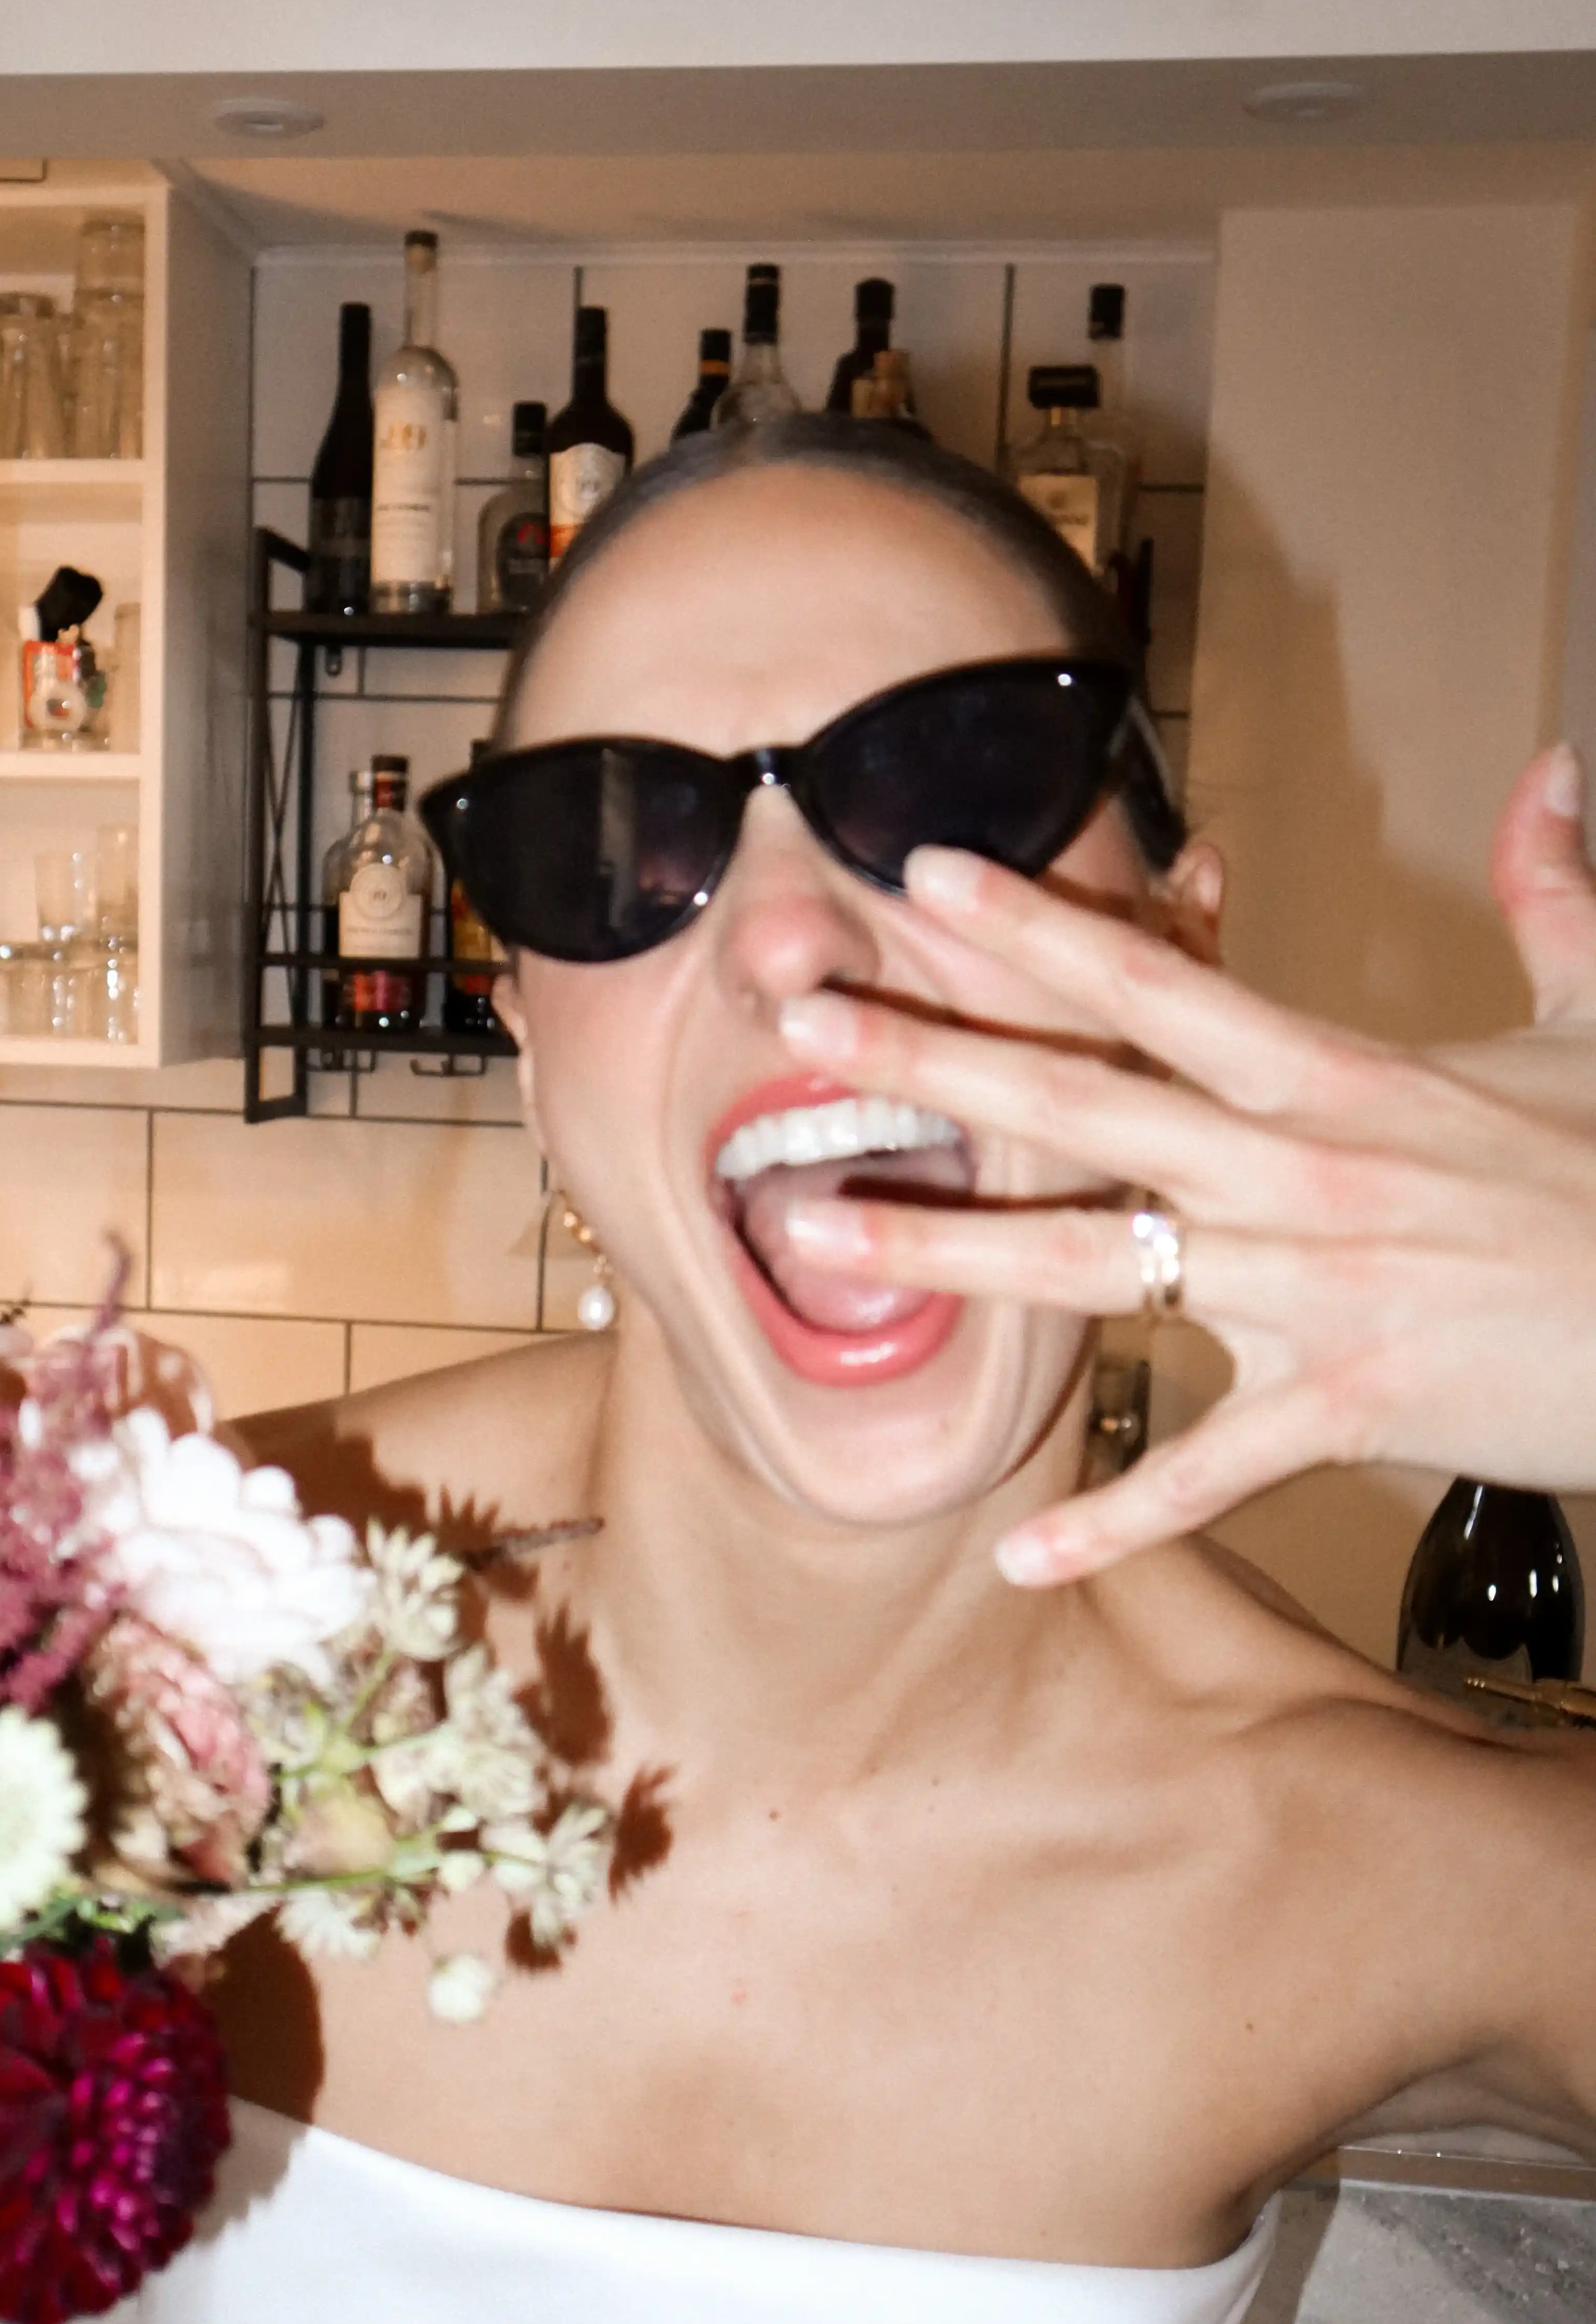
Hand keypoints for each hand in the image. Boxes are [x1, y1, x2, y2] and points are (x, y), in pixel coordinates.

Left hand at [775, 746, 1595, 1586]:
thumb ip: (1557, 893)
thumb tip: (1556, 771)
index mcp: (1342, 1078)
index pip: (1161, 983)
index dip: (1038, 924)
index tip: (925, 875)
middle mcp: (1301, 1174)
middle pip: (1084, 1102)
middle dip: (934, 1057)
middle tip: (803, 1022)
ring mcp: (1317, 1292)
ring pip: (1095, 1266)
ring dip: (948, 1250)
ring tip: (815, 1234)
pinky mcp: (1353, 1406)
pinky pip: (1210, 1471)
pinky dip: (1117, 1521)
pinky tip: (1016, 1553)